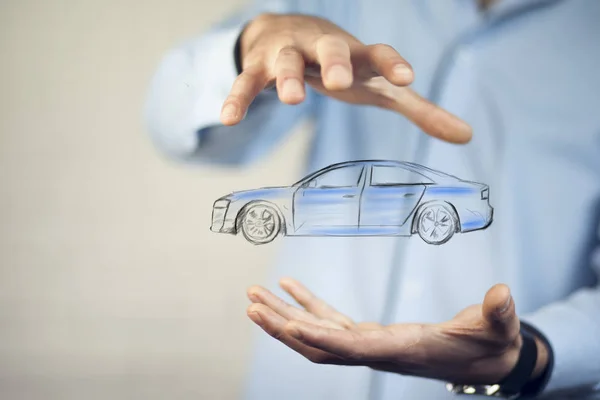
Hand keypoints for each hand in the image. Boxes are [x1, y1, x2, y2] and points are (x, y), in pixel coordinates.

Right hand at [221, 13, 471, 143]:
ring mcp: (290, 54)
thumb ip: (419, 109)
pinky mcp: (259, 66)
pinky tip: (228, 119)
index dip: (392, 63)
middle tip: (340, 82)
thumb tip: (467, 136)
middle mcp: (324, 48)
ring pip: (286, 61)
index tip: (407, 78)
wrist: (287, 32)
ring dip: (288, 77)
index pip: (379, 53)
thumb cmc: (344, 66)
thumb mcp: (378, 86)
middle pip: (331, 48)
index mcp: (358, 54)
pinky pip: (247, 82)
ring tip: (292, 100)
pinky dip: (239, 98)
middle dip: (335, 61)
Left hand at [246, 278, 548, 384]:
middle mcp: (377, 351)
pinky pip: (331, 320)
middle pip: (319, 346)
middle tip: (250, 303)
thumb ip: (499, 314)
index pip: (354, 350)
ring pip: (317, 334)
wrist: (486, 362)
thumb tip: (502, 294)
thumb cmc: (492, 345)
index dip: (322, 340)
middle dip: (283, 328)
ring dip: (284, 316)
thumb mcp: (500, 329)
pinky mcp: (370, 334)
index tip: (288, 328)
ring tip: (254, 295)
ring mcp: (370, 344)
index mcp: (402, 350)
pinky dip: (308, 304)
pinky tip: (289, 286)